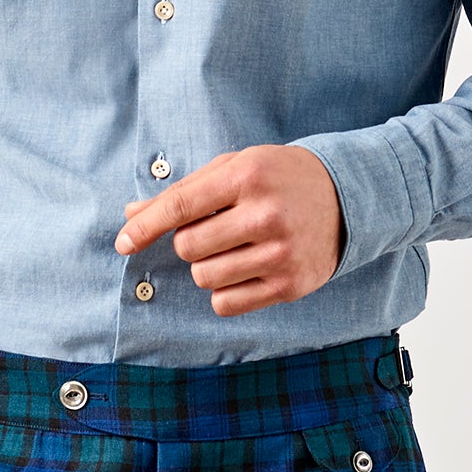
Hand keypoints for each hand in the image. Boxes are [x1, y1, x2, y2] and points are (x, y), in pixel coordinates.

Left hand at [115, 146, 343, 316]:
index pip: (179, 206)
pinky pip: (226, 303)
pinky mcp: (291, 285)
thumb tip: (131, 215)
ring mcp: (281, 253)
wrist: (348, 196)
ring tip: (234, 248)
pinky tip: (244, 270)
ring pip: (204, 277)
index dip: (144, 228)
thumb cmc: (277, 178)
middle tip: (216, 229)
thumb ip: (182, 191)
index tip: (123, 243)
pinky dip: (224, 291)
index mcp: (247, 177)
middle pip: (188, 247)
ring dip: (207, 267)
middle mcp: (266, 215)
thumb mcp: (233, 168)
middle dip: (190, 242)